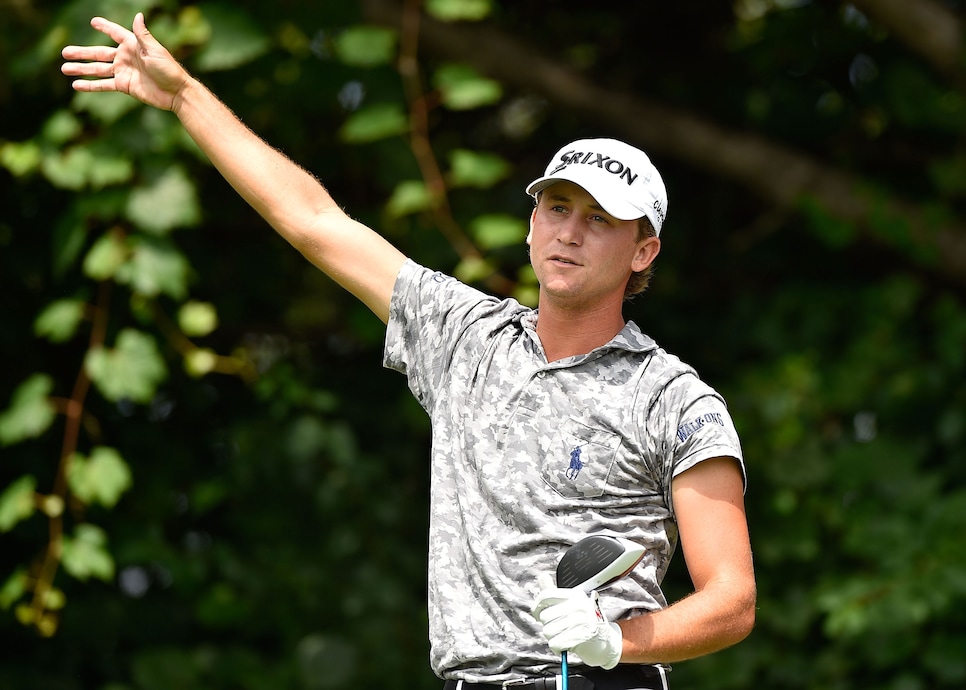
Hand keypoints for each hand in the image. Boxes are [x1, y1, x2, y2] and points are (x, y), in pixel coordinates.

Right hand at [61, 13, 187, 111]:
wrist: (176, 93)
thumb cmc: (169, 69)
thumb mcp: (155, 50)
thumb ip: (143, 35)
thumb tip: (138, 15)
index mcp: (132, 45)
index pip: (115, 33)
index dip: (104, 27)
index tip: (93, 22)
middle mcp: (125, 57)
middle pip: (98, 53)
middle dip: (81, 53)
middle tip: (64, 52)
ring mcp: (123, 72)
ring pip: (97, 69)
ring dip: (81, 69)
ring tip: (64, 68)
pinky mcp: (124, 86)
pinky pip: (104, 85)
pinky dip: (90, 85)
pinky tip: (76, 85)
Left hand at [532, 584, 622, 669]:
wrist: (606, 644)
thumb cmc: (586, 623)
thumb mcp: (572, 604)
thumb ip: (554, 593)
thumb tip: (542, 577)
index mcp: (576, 595)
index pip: (546, 595)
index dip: (537, 606)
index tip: (537, 613)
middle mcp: (579, 606)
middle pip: (545, 616)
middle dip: (548, 625)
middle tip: (560, 628)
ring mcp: (582, 621)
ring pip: (548, 631)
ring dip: (553, 637)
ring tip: (564, 636)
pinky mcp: (581, 638)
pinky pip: (555, 643)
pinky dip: (557, 647)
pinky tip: (566, 644)